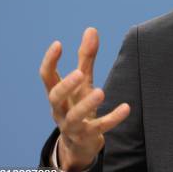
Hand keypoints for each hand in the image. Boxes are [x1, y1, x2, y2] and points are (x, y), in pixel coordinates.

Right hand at [39, 27, 130, 171]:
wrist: (80, 142)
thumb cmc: (78, 104)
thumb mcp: (82, 81)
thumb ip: (86, 57)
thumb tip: (91, 29)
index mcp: (56, 93)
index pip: (46, 76)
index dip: (50, 61)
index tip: (58, 44)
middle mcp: (59, 109)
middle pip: (55, 97)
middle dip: (66, 85)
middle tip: (79, 73)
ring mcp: (72, 125)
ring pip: (74, 117)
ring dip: (86, 105)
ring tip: (100, 92)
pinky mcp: (87, 136)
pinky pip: (98, 128)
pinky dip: (112, 118)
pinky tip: (126, 108)